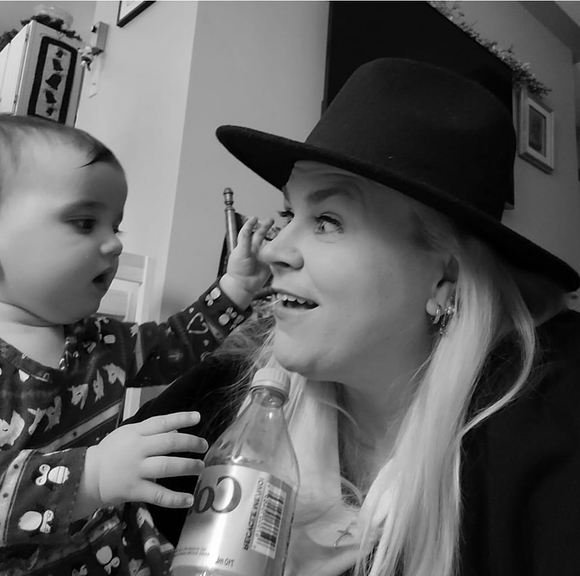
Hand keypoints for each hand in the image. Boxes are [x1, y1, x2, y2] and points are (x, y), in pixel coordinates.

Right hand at [85, 412, 206, 509]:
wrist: (86, 476)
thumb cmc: (111, 452)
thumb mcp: (128, 434)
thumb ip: (151, 431)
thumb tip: (178, 430)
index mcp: (136, 433)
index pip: (162, 422)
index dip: (181, 418)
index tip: (198, 418)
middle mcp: (138, 449)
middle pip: (169, 443)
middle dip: (190, 444)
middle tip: (204, 446)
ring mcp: (136, 470)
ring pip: (166, 466)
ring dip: (187, 467)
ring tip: (200, 467)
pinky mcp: (134, 490)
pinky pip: (158, 494)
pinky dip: (175, 498)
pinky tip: (189, 499)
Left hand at [220, 216, 274, 308]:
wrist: (244, 284)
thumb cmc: (238, 269)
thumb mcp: (240, 252)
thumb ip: (245, 239)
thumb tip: (248, 227)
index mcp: (246, 246)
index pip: (248, 232)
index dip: (251, 224)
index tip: (255, 218)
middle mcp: (254, 250)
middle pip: (260, 235)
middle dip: (265, 227)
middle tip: (271, 220)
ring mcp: (262, 257)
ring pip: (269, 244)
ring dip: (274, 238)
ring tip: (280, 232)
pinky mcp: (269, 264)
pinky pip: (276, 256)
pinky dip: (280, 252)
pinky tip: (284, 247)